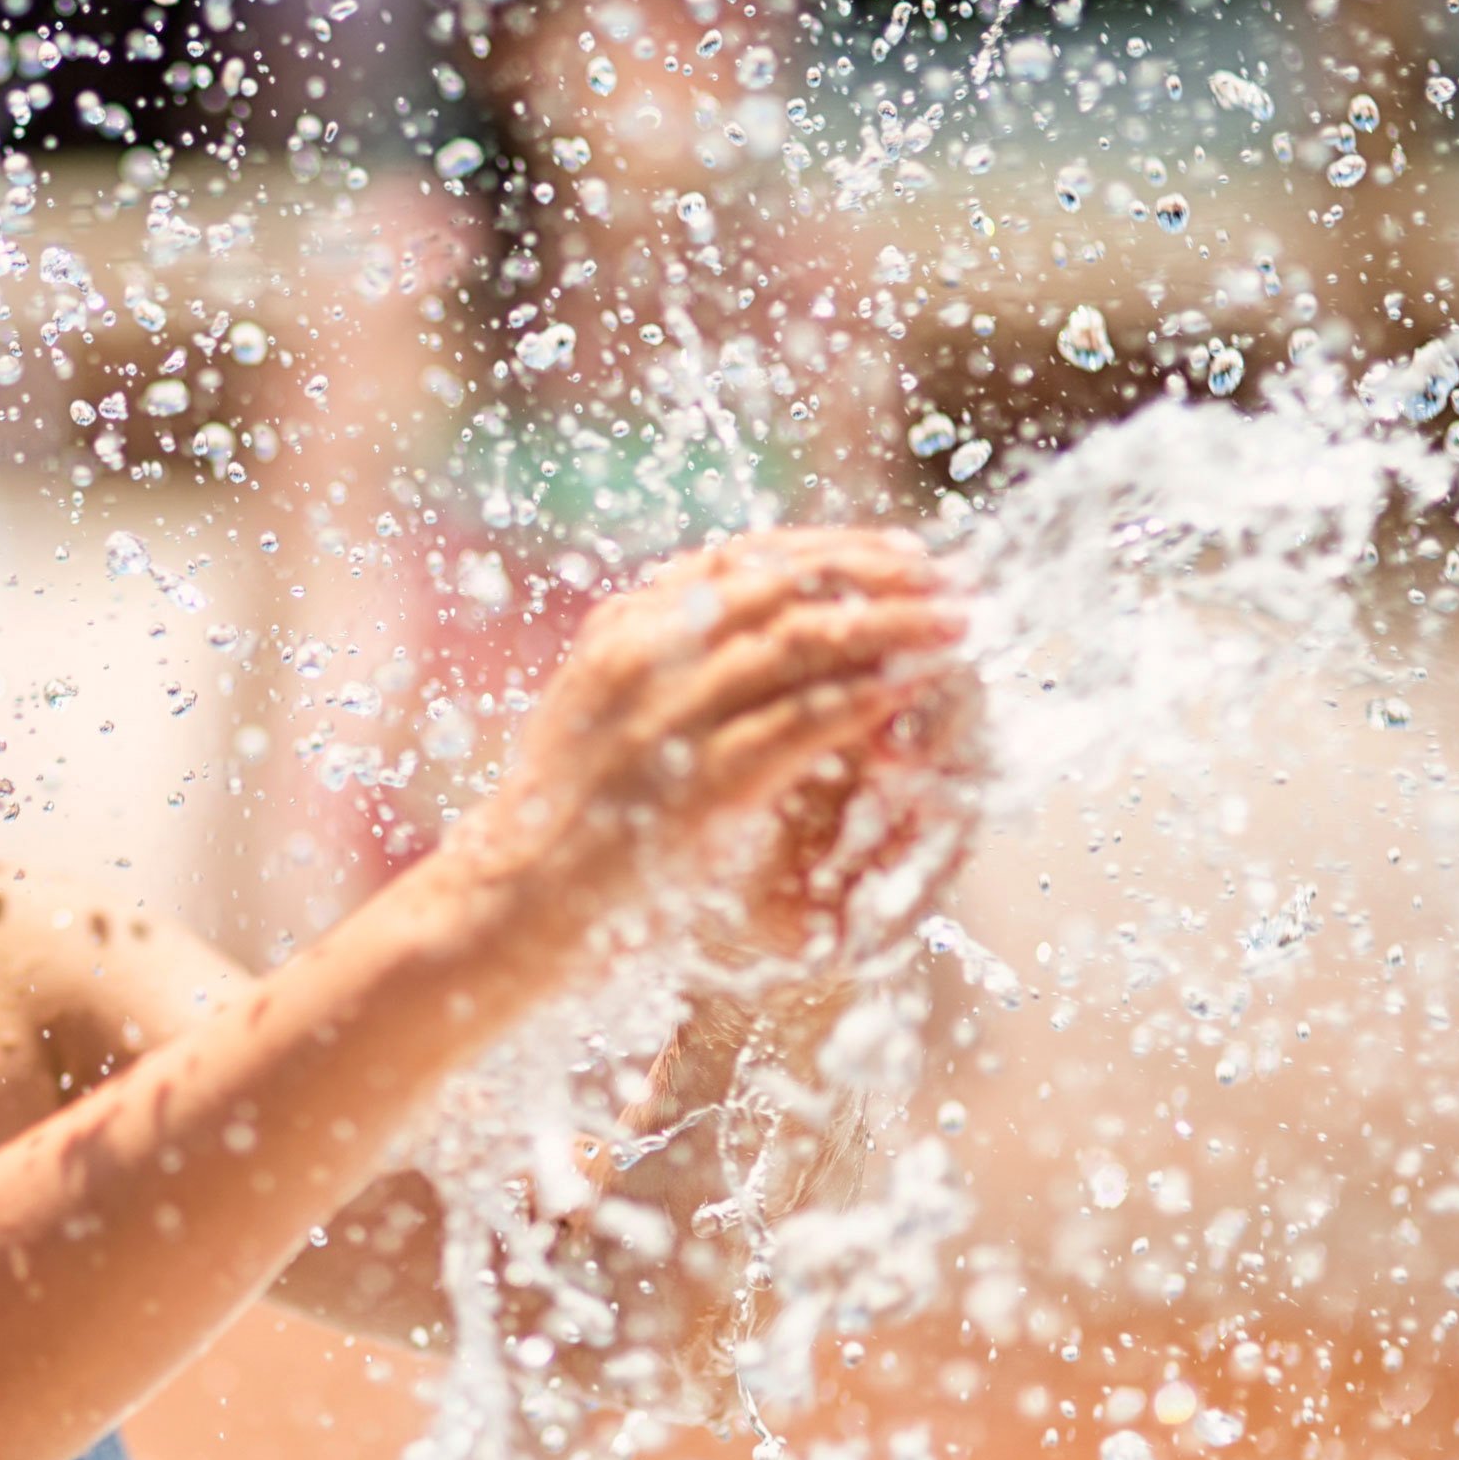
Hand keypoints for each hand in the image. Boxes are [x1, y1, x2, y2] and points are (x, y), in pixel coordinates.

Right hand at [449, 528, 968, 964]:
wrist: (503, 910)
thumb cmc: (557, 829)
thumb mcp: (595, 722)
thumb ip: (656, 673)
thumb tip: (727, 642)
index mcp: (620, 632)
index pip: (741, 561)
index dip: (830, 549)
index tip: (896, 552)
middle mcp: (642, 654)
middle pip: (783, 582)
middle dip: (876, 572)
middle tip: (948, 578)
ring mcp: (668, 716)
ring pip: (804, 639)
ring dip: (893, 625)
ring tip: (955, 625)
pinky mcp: (699, 784)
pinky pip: (804, 721)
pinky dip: (868, 697)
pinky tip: (913, 690)